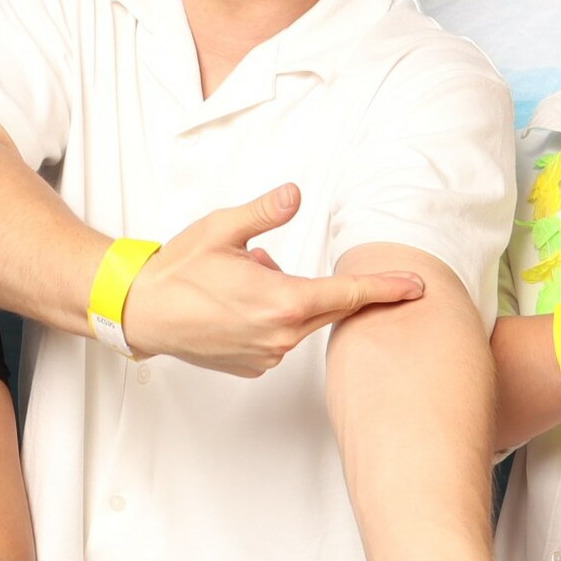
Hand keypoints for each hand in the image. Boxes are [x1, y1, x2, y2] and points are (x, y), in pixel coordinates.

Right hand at [122, 185, 424, 376]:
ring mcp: (268, 355)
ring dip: (290, 298)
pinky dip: (273, 319)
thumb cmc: (179, 269)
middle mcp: (281, 335)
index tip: (418, 287)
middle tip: (285, 267)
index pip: (348, 294)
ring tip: (244, 279)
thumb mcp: (223, 229)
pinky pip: (280, 338)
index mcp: (282, 301)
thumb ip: (265, 213)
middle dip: (328, 286)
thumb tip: (295, 194)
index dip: (386, 288)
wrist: (142, 311)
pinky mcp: (254, 366)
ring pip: (301, 321)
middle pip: (329, 308)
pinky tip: (238, 305)